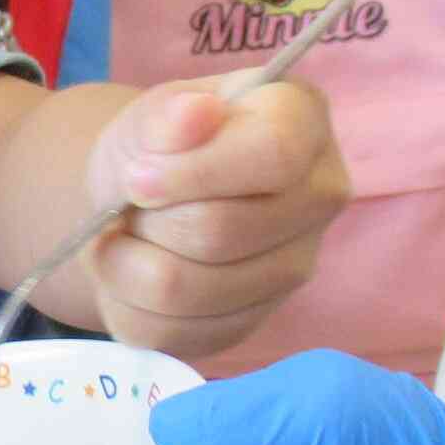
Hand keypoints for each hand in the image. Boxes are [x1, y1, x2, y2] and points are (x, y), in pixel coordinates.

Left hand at [76, 79, 347, 362]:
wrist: (142, 199)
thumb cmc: (159, 144)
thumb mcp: (150, 114)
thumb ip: (169, 115)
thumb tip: (196, 113)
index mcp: (304, 123)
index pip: (273, 156)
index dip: (194, 173)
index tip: (137, 176)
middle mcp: (319, 197)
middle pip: (224, 232)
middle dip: (151, 220)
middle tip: (128, 203)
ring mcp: (294, 267)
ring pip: (194, 290)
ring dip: (131, 263)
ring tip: (125, 234)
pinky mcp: (252, 322)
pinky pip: (175, 331)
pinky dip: (129, 303)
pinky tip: (131, 270)